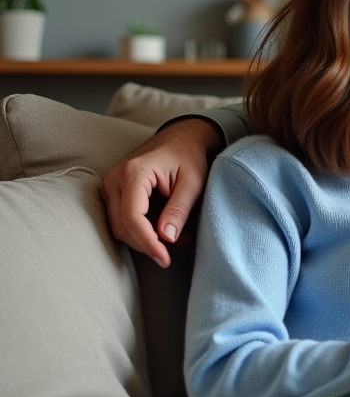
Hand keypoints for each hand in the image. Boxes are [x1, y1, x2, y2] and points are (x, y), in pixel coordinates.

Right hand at [101, 118, 220, 268]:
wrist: (180, 138)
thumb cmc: (188, 157)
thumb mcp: (192, 182)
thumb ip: (179, 209)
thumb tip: (167, 238)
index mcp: (134, 173)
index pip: (132, 218)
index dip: (148, 243)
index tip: (165, 259)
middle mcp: (115, 178)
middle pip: (122, 226)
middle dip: (148, 244)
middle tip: (177, 249)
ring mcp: (110, 185)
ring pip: (119, 227)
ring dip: (145, 240)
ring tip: (178, 239)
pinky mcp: (113, 192)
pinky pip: (121, 219)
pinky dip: (142, 231)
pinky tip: (166, 233)